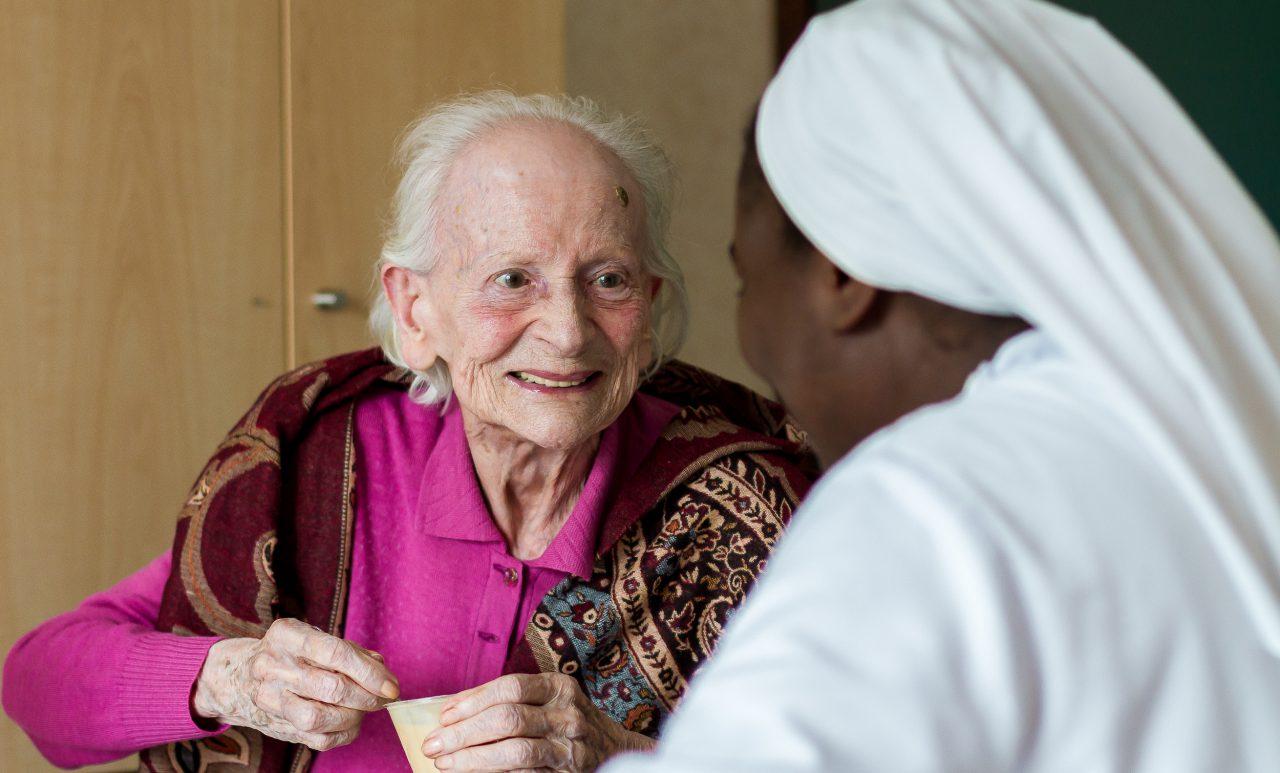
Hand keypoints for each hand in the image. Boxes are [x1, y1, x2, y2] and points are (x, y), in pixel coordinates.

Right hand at [192, 617, 399, 750]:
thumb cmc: (291, 654)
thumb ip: (351, 651)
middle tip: (383, 697)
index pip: (335, 653)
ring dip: (354, 716)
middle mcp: (272, 665)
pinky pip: (316, 738)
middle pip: (331, 688)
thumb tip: (381, 670)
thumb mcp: (315, 638)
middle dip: (367, 696)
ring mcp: (269, 698)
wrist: (239, 677)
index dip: (369, 672)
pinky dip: (343, 733)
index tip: (391, 685)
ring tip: (366, 708)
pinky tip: (351, 721)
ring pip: (320, 718)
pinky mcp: (275, 725)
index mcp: (286, 635)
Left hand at [423, 673, 654, 771]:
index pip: (509, 687)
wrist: (615, 750)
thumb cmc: (567, 720)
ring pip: (514, 752)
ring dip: (472, 759)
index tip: (444, 715)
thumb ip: (509, 700)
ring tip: (444, 763)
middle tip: (433, 744)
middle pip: (507, 719)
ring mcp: (569, 748)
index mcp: (559, 687)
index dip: (472, 701)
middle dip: (464, 733)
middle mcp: (567, 715)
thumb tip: (453, 707)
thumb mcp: (548, 698)